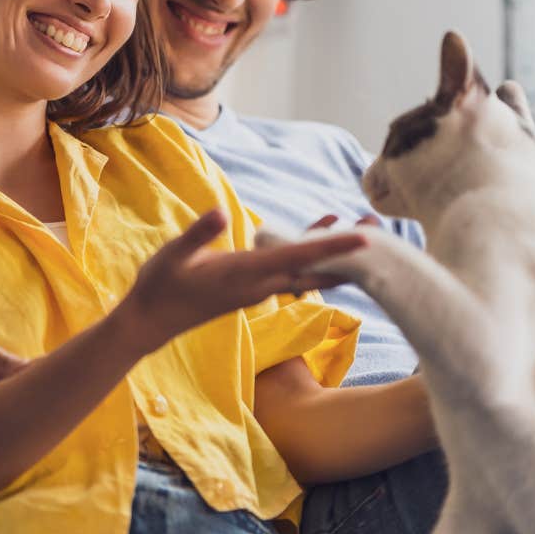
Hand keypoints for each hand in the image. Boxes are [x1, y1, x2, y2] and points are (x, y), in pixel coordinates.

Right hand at [116, 209, 366, 353]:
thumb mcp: (172, 255)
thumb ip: (198, 234)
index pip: (298, 258)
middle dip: (349, 253)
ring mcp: (259, 288)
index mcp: (245, 273)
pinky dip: (313, 253)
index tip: (365, 240)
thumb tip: (219, 212)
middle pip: (316, 269)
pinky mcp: (255, 287)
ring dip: (337, 254)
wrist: (152, 321)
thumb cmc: (159, 285)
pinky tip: (325, 231)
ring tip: (367, 230)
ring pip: (309, 272)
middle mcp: (260, 284)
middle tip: (383, 230)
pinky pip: (294, 270)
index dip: (332, 247)